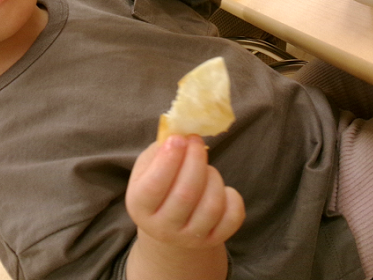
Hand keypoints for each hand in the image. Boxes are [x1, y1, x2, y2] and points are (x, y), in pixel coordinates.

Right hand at [126, 135, 244, 248]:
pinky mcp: (213, 240)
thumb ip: (161, 149)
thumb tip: (182, 132)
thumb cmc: (158, 184)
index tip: (180, 138)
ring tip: (206, 167)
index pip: (154, 185)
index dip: (169, 159)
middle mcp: (162, 228)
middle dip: (195, 161)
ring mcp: (189, 238)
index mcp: (139, 206)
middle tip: (196, 142)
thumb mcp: (148, 165)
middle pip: (185, 195)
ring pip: (211, 206)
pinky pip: (232, 217)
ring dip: (213, 177)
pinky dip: (232, 197)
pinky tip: (222, 188)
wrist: (169, 223)